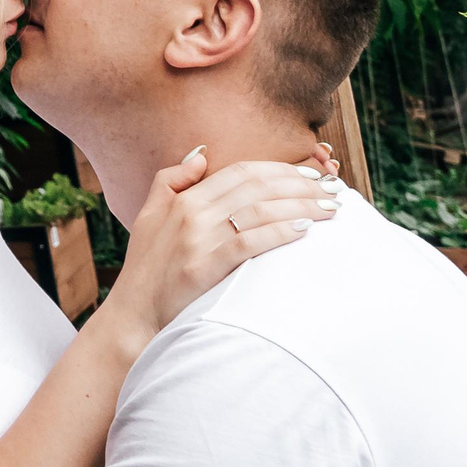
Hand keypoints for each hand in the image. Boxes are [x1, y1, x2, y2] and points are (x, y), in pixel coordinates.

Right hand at [106, 147, 339, 335]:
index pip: (240, 172)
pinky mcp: (205, 267)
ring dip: (301, 206)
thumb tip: (202, 153)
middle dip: (300, 185)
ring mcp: (198, 240)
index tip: (310, 175)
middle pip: (256, 187)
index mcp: (183, 198)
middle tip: (332, 189)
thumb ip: (172, 178)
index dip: (279, 169)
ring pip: (259, 211)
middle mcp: (192, 213)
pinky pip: (249, 242)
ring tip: (330, 210)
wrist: (134, 312)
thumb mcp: (149, 212)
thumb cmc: (147, 265)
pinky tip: (305, 230)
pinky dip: (279, 232)